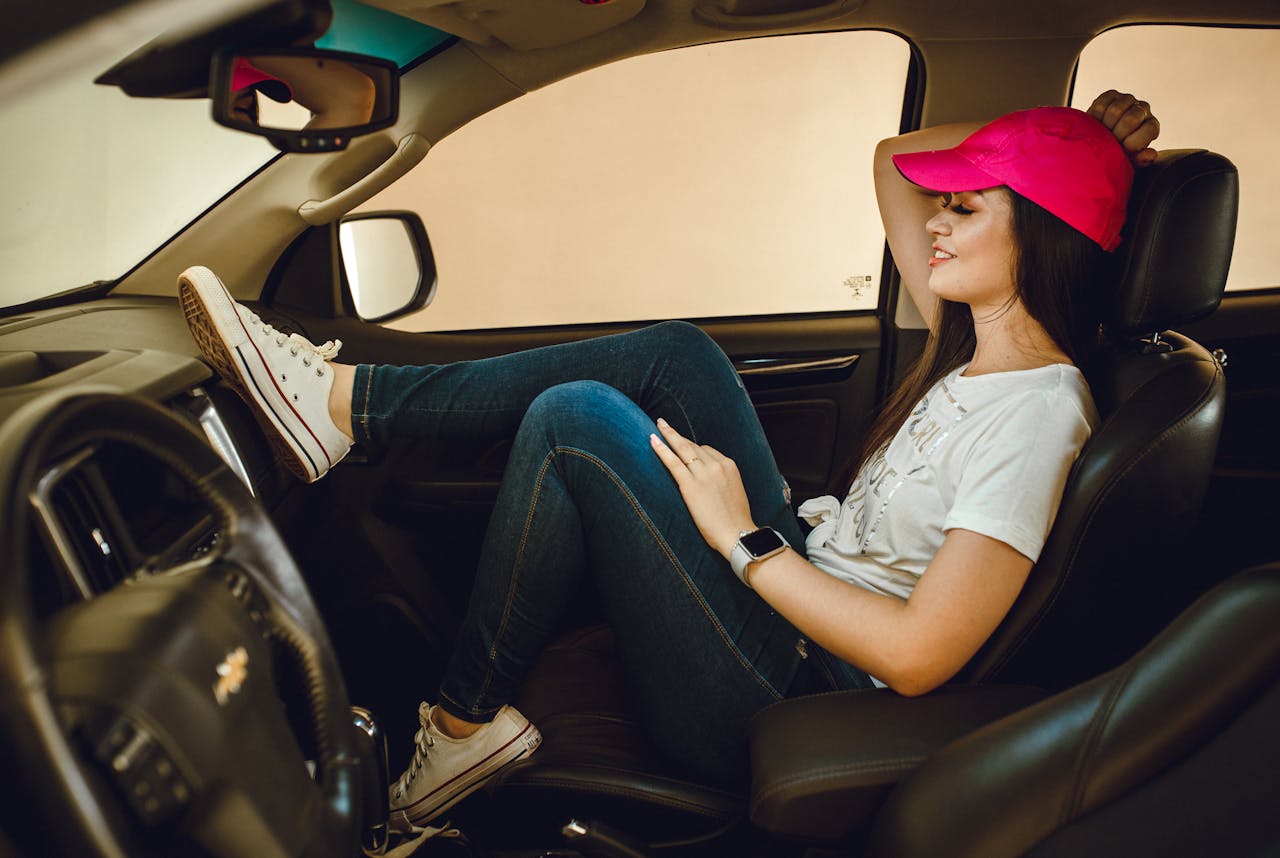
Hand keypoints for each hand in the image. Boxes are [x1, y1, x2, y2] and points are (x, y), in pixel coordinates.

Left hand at [650, 418, 754, 557]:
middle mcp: (716, 465)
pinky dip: (662, 449)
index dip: (692, 449)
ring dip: (668, 435)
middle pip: (693, 446)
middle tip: (663, 424)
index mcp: (729, 465)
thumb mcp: (734, 491)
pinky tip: (652, 440)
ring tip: (657, 426)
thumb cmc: (735, 519)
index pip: (707, 450)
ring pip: (682, 449)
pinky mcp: (690, 485)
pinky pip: (673, 462)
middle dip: (677, 435)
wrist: (737, 534)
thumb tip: (709, 480)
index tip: (682, 447)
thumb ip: (722, 480)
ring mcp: (703, 474)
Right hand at [1087, 90, 1159, 166]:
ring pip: (1115, 110)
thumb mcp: (1127, 162)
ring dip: (1104, 125)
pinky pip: (1101, 104)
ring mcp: (1128, 100)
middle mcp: (1143, 109)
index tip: (1121, 150)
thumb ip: (1140, 160)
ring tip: (1101, 134)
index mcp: (1151, 126)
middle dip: (1116, 134)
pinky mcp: (1111, 95)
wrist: (1098, 143)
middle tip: (1109, 142)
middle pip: (1131, 119)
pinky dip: (1095, 116)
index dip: (1132, 143)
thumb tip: (1150, 154)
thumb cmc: (1116, 154)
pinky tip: (1096, 124)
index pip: (1149, 129)